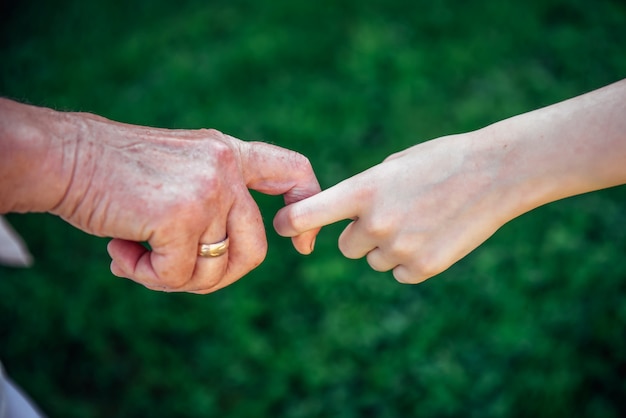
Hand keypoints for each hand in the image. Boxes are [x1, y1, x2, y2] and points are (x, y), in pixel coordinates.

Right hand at [53, 113, 319, 292]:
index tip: (301, 245)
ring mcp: (208, 190)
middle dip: (217, 277)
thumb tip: (222, 265)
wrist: (64, 157)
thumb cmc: (114, 174)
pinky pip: (179, 276)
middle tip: (173, 274)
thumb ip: (209, 207)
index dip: (305, 209)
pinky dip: (148, 277)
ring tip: (135, 257)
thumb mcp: (178, 176)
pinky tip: (121, 254)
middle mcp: (225, 169)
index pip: (292, 171)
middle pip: (254, 249)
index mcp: (228, 154)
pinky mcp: (182, 215)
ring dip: (172, 278)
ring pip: (214, 270)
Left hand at [274, 133, 509, 283]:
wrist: (495, 173)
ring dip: (388, 246)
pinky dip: (411, 259)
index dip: (289, 225)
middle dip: (361, 233)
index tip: (285, 227)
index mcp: (363, 190)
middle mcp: (375, 223)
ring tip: (421, 220)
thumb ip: (360, 193)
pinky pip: (399, 272)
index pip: (304, 217)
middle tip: (394, 213)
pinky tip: (434, 235)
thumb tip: (338, 217)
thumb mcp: (392, 166)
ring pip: (374, 259)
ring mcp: (400, 249)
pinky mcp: (422, 269)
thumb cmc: (440, 160)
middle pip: (346, 246)